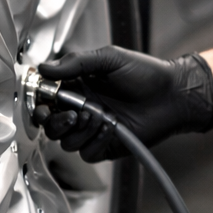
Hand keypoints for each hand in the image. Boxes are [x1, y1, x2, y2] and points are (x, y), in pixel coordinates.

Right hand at [33, 47, 212, 162]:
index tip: (41, 100)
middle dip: (55, 122)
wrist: (173, 94)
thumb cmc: (146, 74)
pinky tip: (110, 127)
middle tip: (71, 114)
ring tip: (97, 116)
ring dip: (78, 130)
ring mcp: (93, 130)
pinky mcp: (106, 146)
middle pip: (50, 126)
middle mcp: (82, 110)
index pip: (47, 100)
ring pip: (66, 142)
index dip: (39, 102)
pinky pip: (87, 153)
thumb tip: (44, 68)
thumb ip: (76, 63)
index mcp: (78, 87)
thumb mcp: (109, 59)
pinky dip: (94, 141)